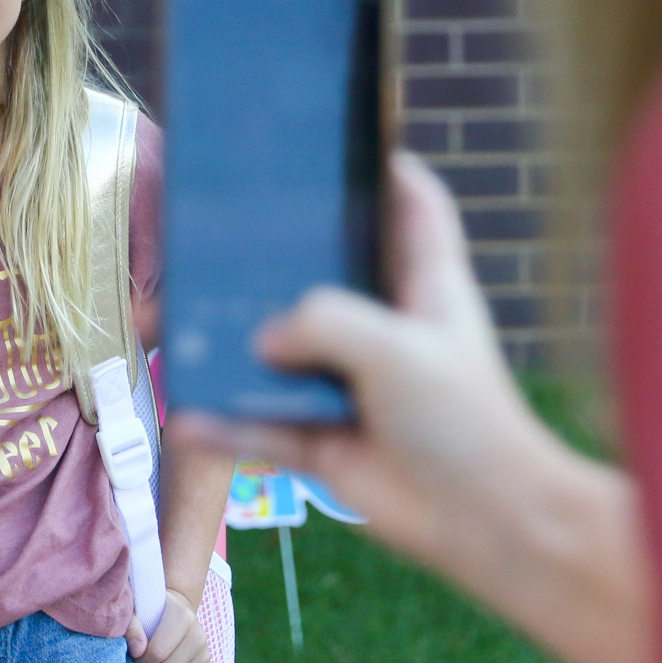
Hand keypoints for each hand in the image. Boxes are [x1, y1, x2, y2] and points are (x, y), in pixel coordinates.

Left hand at [127, 589, 208, 662]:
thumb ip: (131, 627)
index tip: (132, 654)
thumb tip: (137, 651)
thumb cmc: (148, 615)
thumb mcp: (134, 613)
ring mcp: (204, 657)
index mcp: (182, 617)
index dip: (138, 659)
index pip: (157, 652)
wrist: (172, 617)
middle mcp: (198, 637)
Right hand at [174, 155, 561, 565]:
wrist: (486, 524)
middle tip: (219, 227)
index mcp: (426, 285)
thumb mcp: (395, 344)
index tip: (340, 137)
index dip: (385, 166)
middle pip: (325, 273)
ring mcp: (352, 386)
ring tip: (175, 317)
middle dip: (276, 255)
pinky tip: (185, 412)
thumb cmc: (462, 418)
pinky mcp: (326, 442)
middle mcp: (386, 329)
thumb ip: (321, 320)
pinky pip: (260, 426)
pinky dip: (223, 423)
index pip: (414, 206)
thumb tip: (261, 339)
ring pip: (279, 353)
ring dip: (233, 344)